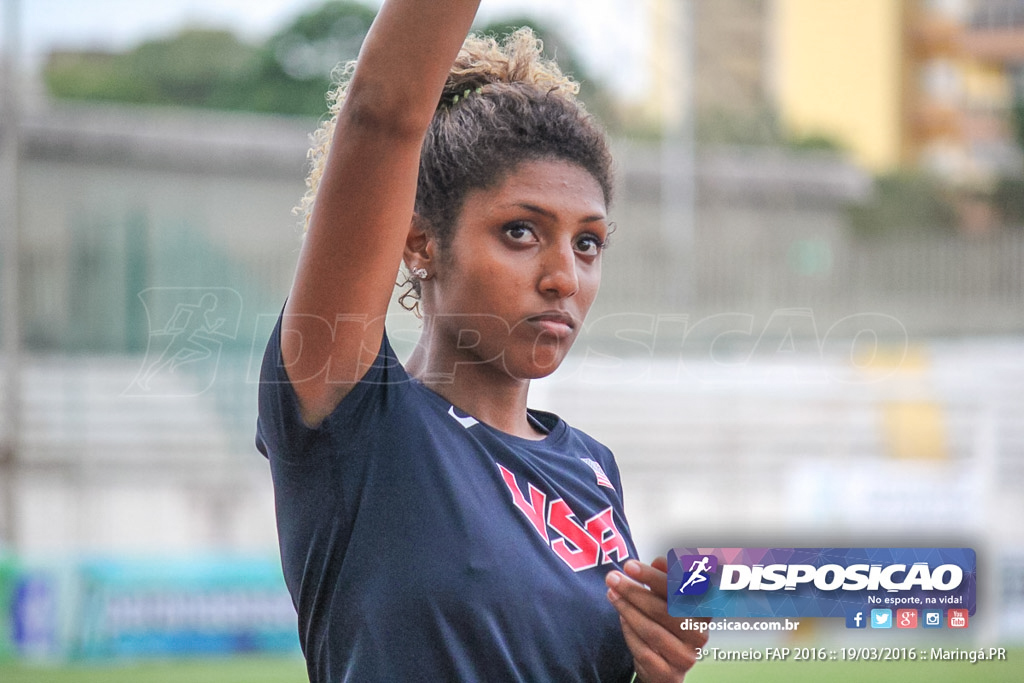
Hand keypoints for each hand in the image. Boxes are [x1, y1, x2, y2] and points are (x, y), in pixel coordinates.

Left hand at [606, 557, 708, 682]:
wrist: (664, 667)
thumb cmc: (664, 622)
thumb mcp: (668, 598)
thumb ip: (665, 580)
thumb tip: (659, 562)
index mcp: (704, 612)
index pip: (685, 591)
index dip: (659, 577)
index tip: (632, 565)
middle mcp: (699, 635)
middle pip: (665, 610)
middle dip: (635, 591)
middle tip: (613, 577)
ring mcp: (685, 657)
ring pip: (652, 631)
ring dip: (628, 609)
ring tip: (611, 592)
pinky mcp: (668, 674)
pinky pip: (643, 650)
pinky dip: (629, 632)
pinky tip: (620, 617)